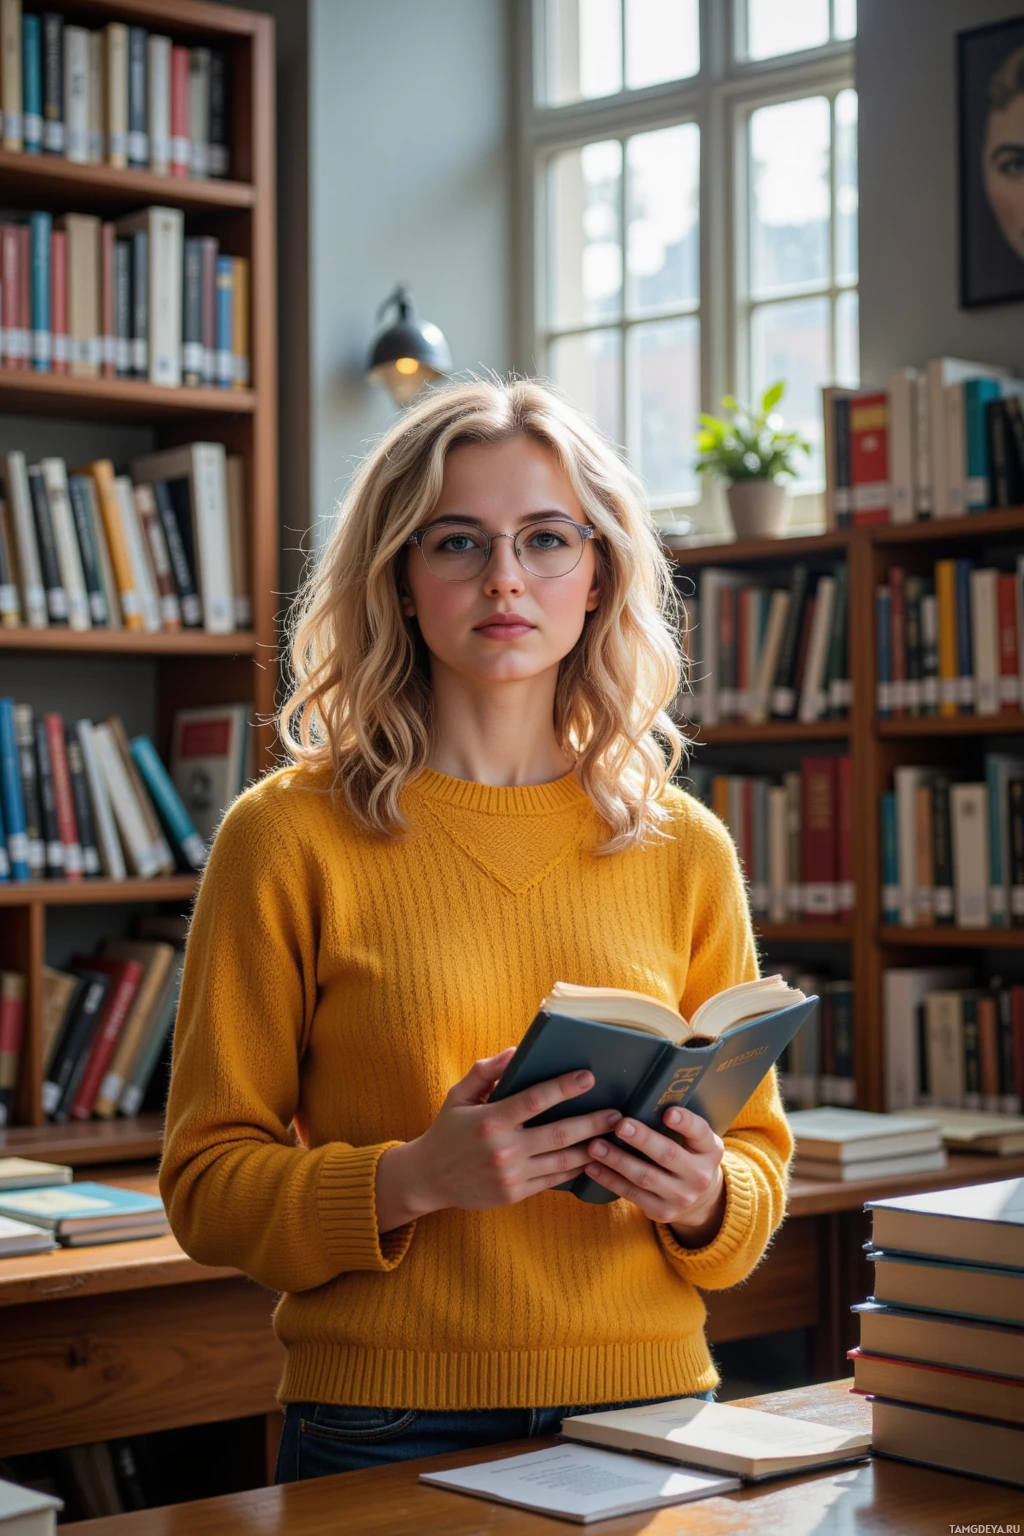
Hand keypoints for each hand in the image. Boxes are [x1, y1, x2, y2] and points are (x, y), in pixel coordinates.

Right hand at [375, 1048, 623, 1230]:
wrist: (428, 1179)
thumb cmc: (447, 1131)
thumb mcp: (458, 1096)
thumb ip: (485, 1072)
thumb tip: (514, 1051)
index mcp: (490, 1120)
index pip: (535, 1100)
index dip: (564, 1087)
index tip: (589, 1076)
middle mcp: (503, 1150)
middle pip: (559, 1134)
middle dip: (593, 1123)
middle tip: (617, 1113)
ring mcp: (511, 1176)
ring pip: (562, 1161)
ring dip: (591, 1149)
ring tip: (614, 1138)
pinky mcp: (515, 1194)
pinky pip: (552, 1181)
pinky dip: (574, 1170)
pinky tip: (591, 1159)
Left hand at [583, 1105, 725, 1247]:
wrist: (700, 1201)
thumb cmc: (688, 1156)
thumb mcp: (694, 1141)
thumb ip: (677, 1124)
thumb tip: (640, 1098)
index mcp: (710, 1149)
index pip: (700, 1132)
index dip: (685, 1122)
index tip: (668, 1112)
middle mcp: (699, 1175)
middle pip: (668, 1154)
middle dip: (642, 1139)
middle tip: (620, 1125)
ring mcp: (682, 1196)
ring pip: (645, 1176)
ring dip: (617, 1160)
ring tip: (595, 1145)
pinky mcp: (662, 1211)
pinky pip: (632, 1194)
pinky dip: (609, 1180)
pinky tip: (592, 1167)